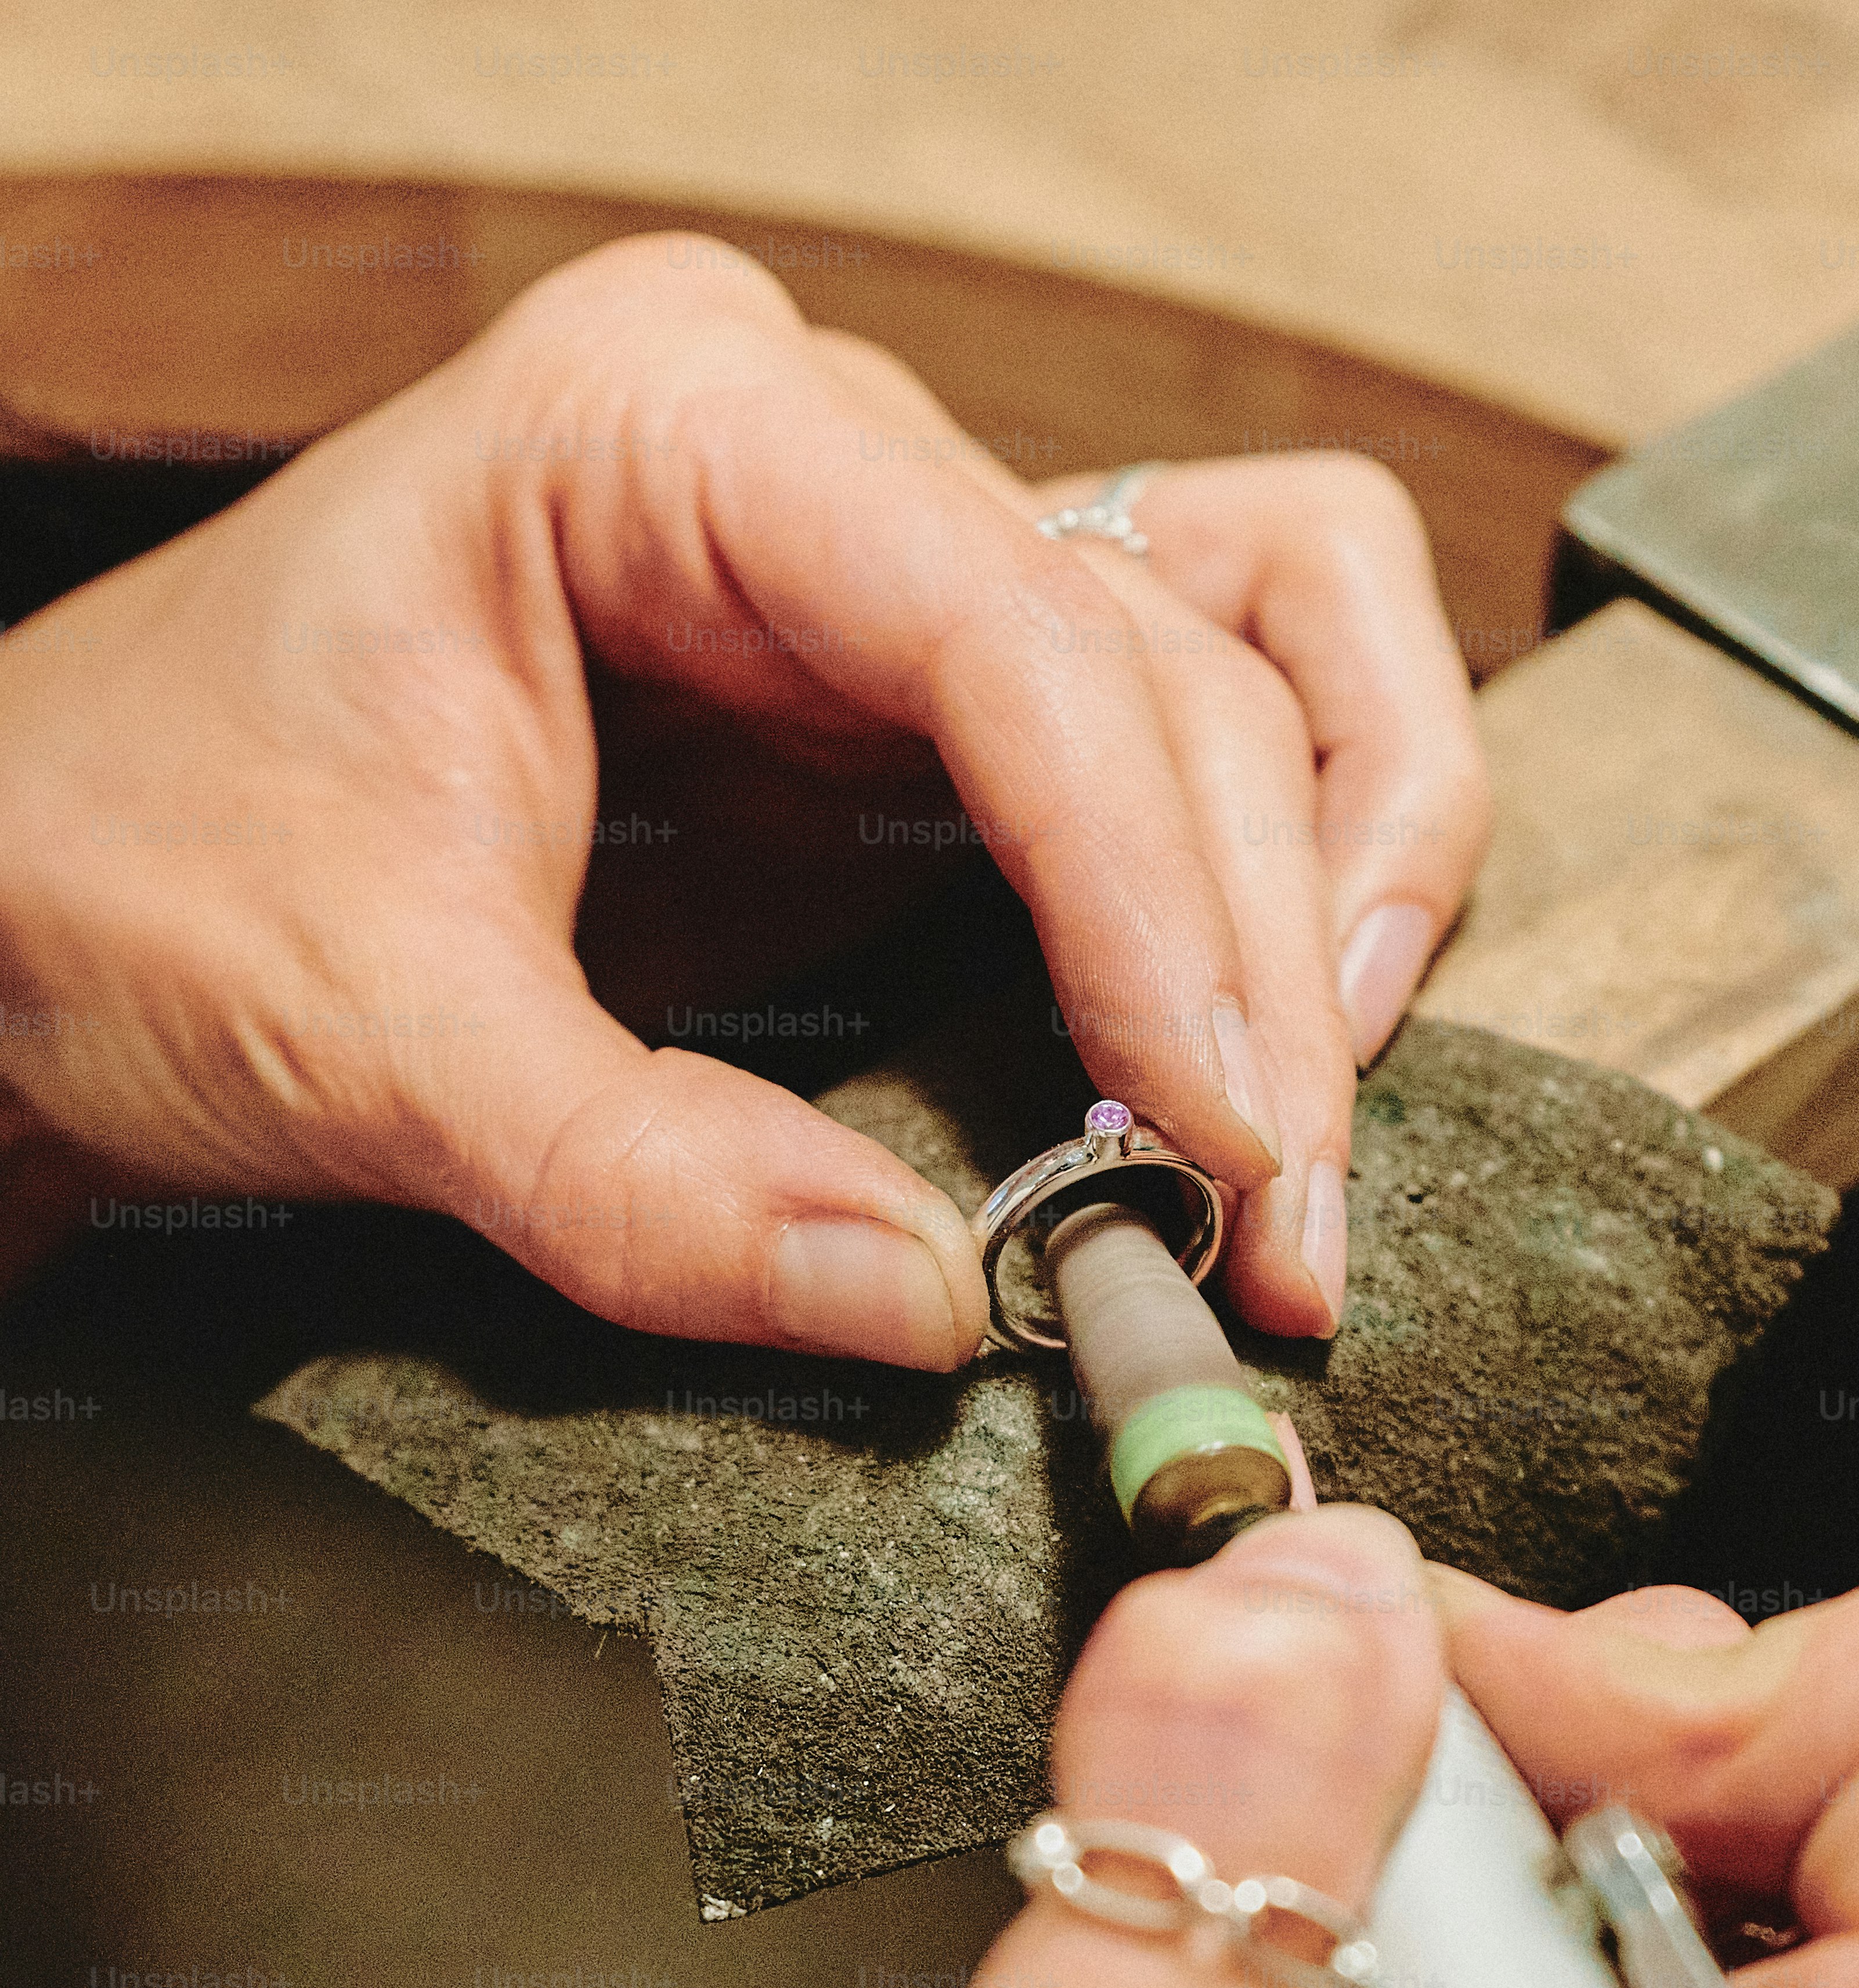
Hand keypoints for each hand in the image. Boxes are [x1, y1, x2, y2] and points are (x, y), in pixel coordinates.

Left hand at [0, 233, 1486, 1351]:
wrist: (37, 896)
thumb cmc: (132, 872)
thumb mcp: (354, 1032)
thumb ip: (636, 1179)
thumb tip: (931, 1308)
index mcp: (673, 423)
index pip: (1020, 634)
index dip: (1162, 899)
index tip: (1231, 1132)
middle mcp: (830, 458)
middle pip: (1178, 666)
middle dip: (1263, 954)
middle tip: (1286, 1216)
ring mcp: (901, 573)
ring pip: (1253, 673)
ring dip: (1342, 892)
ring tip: (1313, 1132)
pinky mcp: (935, 715)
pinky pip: (1207, 739)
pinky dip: (1287, 888)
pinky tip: (1278, 1050)